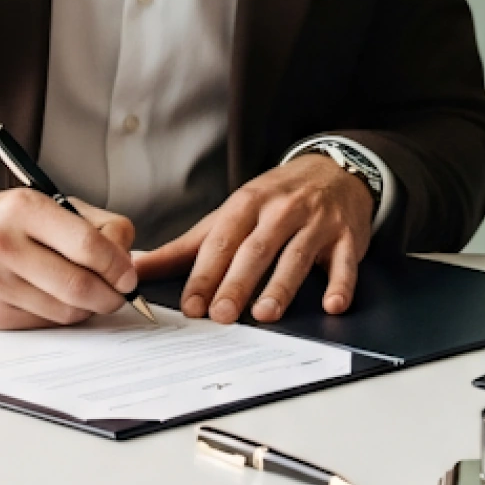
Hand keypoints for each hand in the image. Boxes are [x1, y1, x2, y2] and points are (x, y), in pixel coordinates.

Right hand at [0, 190, 136, 329]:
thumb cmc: (0, 221)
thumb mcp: (46, 203)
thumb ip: (93, 224)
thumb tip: (127, 258)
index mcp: (26, 209)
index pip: (87, 244)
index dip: (117, 265)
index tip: (130, 276)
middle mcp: (6, 245)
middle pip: (77, 284)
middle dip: (111, 295)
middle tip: (121, 294)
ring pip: (62, 310)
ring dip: (89, 308)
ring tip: (93, 296)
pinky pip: (41, 324)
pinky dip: (61, 317)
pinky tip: (62, 302)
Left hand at [135, 154, 373, 324]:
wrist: (335, 169)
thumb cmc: (276, 198)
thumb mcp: (232, 212)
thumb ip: (187, 246)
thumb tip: (136, 267)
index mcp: (249, 202)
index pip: (223, 239)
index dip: (206, 273)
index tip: (191, 306)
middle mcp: (283, 209)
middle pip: (257, 247)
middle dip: (238, 281)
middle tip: (223, 315)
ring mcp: (318, 221)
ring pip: (298, 254)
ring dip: (283, 284)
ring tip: (266, 313)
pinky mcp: (348, 235)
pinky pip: (346, 261)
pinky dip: (341, 283)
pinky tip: (332, 304)